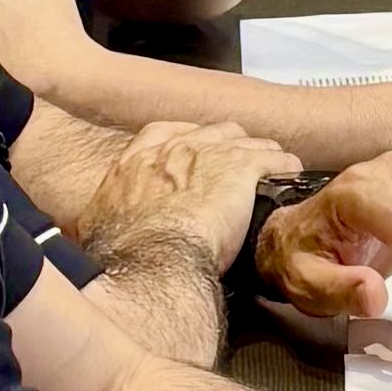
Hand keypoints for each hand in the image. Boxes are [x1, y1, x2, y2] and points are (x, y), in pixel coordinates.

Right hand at [75, 118, 299, 268]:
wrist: (152, 258)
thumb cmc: (126, 253)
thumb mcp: (100, 229)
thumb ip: (106, 218)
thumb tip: (100, 229)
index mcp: (135, 162)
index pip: (164, 133)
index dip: (186, 141)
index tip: (195, 152)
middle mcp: (173, 149)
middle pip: (211, 132)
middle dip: (227, 146)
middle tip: (237, 165)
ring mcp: (209, 153)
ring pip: (247, 141)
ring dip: (260, 155)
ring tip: (271, 169)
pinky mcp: (242, 167)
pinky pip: (276, 159)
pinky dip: (285, 166)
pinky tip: (292, 175)